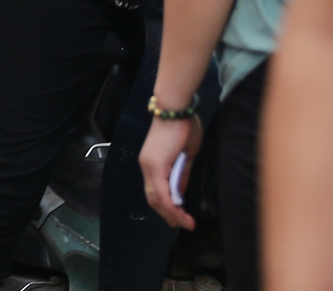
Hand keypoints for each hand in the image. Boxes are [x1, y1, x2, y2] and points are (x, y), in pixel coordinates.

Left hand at [139, 113, 201, 228]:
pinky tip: (181, 213)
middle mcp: (147, 165)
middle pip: (154, 198)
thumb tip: (180, 191)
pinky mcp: (155, 163)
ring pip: (156, 197)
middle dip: (168, 215)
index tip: (181, 218)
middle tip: (183, 225)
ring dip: (170, 213)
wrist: (176, 108)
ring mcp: (149, 165)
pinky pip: (161, 190)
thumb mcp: (186, 154)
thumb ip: (181, 173)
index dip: (167, 207)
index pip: (156, 191)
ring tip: (185, 223)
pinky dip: (170, 204)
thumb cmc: (183, 126)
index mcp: (153, 163)